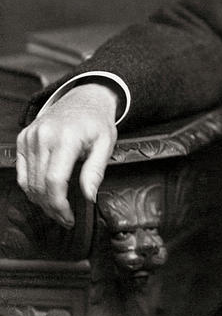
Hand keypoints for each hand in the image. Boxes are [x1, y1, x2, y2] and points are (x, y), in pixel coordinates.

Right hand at [16, 83, 118, 227]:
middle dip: (51, 207)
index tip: (69, 217)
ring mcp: (30, 136)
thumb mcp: (106, 143)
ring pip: (28, 182)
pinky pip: (21, 172)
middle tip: (64, 217)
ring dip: (40, 200)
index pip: (54, 181)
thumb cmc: (96, 121)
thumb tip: (89, 196)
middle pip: (39, 185)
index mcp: (66, 137)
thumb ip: (96, 170)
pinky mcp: (23, 138)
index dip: (59, 205)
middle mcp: (44, 136)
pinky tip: (44, 192)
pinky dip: (30, 186)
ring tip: (56, 207)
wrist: (84, 98)